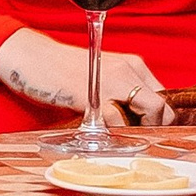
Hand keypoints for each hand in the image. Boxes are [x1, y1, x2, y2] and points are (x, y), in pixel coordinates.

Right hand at [0, 29, 169, 122]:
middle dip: (155, 128)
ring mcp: (112, 81)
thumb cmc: (63, 70)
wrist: (32, 57)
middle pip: (161, 106)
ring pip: (148, 110)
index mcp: (132, 64)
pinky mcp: (92, 95)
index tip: (148, 131)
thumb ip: (120, 91)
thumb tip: (136, 118)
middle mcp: (127, 69)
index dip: (160, 118)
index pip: (163, 95)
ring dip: (139, 131)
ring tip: (123, 139)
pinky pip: (117, 120)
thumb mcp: (101, 75)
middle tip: (138, 138)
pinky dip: (116, 133)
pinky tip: (105, 137)